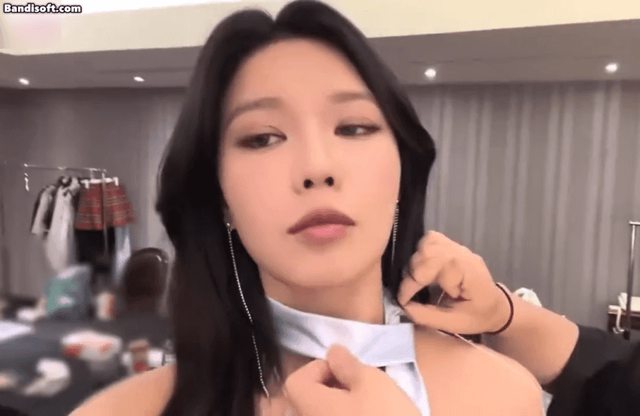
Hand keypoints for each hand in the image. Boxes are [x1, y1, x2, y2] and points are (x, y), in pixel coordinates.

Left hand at [284, 345, 419, 415]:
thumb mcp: (373, 382)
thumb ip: (347, 364)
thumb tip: (333, 352)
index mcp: (308, 406)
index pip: (295, 381)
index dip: (319, 369)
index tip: (346, 373)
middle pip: (304, 402)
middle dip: (328, 389)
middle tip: (359, 390)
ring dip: (335, 408)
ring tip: (366, 408)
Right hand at [398, 230, 510, 334]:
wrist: (495, 307)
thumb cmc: (478, 316)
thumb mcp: (453, 324)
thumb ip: (426, 316)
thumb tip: (401, 307)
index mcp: (468, 273)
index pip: (433, 268)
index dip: (412, 284)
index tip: (402, 301)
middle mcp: (463, 255)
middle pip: (428, 251)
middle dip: (413, 273)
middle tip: (410, 292)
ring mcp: (458, 247)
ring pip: (428, 242)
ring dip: (416, 261)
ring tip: (416, 281)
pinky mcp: (452, 246)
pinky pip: (430, 240)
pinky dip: (420, 253)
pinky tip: (421, 269)